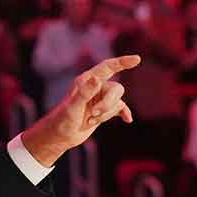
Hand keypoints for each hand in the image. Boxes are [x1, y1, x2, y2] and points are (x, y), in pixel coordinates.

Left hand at [20, 55, 139, 166]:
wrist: (59, 136)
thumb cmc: (62, 121)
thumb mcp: (73, 107)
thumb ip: (85, 93)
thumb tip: (97, 79)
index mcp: (86, 81)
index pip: (108, 67)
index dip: (122, 62)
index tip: (137, 59)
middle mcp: (95, 87)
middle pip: (116, 89)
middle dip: (108, 104)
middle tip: (93, 115)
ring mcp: (100, 99)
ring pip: (117, 101)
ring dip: (107, 114)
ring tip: (90, 120)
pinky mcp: (103, 110)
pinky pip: (120, 108)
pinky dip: (123, 113)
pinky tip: (127, 120)